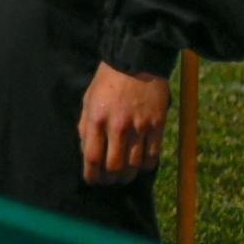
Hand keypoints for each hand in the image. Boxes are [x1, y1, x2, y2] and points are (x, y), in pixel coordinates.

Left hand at [78, 62, 169, 184]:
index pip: (92, 157)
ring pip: (134, 165)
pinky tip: (140, 166)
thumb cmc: (107, 81)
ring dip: (127, 176)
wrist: (136, 62)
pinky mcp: (157, 126)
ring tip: (123, 177)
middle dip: (109, 179)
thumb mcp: (88, 100)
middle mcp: (118, 126)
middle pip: (114, 166)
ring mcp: (139, 127)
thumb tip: (87, 150)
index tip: (92, 180)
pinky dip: (146, 166)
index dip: (91, 174)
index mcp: (96, 119)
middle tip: (108, 181)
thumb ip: (86, 126)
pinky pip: (153, 156)